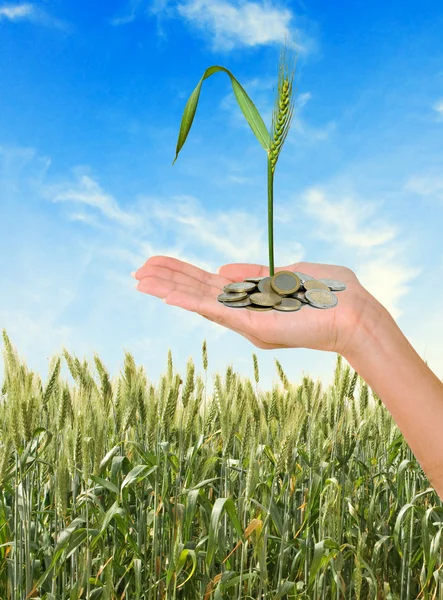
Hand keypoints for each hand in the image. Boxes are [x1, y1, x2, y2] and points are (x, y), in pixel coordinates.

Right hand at [133, 256, 372, 355]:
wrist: (355, 314)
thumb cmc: (332, 292)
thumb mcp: (290, 273)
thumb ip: (257, 271)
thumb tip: (223, 268)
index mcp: (253, 295)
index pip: (210, 283)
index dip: (183, 273)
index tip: (160, 263)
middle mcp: (245, 310)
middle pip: (198, 291)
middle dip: (168, 280)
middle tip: (138, 270)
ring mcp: (246, 319)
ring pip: (199, 301)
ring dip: (168, 290)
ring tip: (139, 279)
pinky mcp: (253, 325)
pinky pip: (215, 311)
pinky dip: (188, 302)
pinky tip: (165, 294)